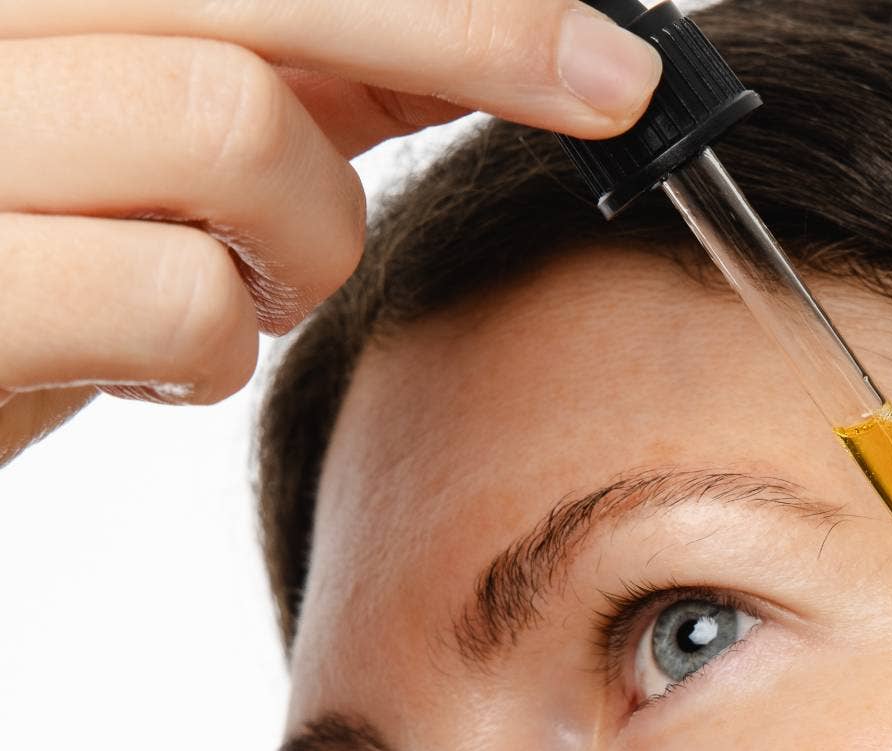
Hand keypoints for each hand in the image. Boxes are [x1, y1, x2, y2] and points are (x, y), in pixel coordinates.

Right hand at [0, 0, 664, 462]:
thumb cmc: (7, 267)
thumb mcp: (136, 137)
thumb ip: (278, 66)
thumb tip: (477, 36)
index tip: (596, 26)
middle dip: (469, 26)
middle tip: (618, 86)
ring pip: (225, 118)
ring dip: (304, 232)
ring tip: (261, 286)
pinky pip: (172, 290)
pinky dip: (215, 345)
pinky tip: (170, 364)